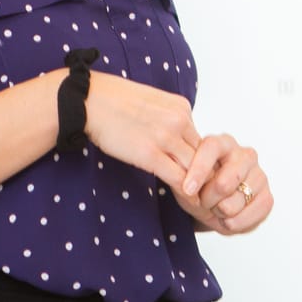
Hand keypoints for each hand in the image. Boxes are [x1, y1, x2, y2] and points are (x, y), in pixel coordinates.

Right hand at [83, 72, 200, 191]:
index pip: (202, 140)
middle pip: (205, 156)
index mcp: (182, 107)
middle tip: (211, 193)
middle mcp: (180, 120)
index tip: (203, 175)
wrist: (91, 100)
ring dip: (199, 187)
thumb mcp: (153, 102)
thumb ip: (169, 118)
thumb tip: (176, 137)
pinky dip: (186, 193)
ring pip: (195, 170)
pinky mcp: (150, 154)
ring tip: (202, 201)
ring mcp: (166, 137)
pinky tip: (189, 201)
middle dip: (207, 176)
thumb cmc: (115, 101)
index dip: (204, 161)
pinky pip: (178, 178)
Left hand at [175, 134, 271, 235]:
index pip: (212, 148)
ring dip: (219, 213)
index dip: (199, 170)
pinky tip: (228, 219)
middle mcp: (244, 155)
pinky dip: (233, 224)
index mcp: (222, 143)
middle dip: (208, 200)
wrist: (213, 207)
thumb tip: (191, 190)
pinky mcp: (267, 197)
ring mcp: (259, 175)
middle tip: (203, 202)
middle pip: (224, 183)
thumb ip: (185, 180)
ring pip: (233, 204)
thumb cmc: (197, 188)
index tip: (187, 190)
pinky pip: (247, 217)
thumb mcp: (185, 182)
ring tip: (216, 209)